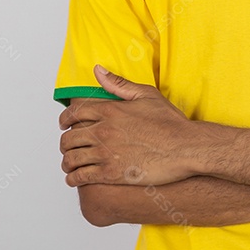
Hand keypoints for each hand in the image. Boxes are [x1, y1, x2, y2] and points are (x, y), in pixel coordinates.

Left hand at [59, 65, 196, 187]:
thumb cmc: (170, 123)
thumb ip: (118, 83)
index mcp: (109, 110)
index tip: (64, 124)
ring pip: (71, 159)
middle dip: (65, 143)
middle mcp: (103, 131)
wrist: (185, 148)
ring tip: (70, 165)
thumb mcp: (146, 95)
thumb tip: (98, 70)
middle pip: (68, 138)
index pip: (74, 113)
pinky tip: (75, 179)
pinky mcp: (111, 173)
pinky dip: (73, 179)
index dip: (65, 119)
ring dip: (67, 162)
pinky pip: (81, 177)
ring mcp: (106, 153)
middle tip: (68, 147)